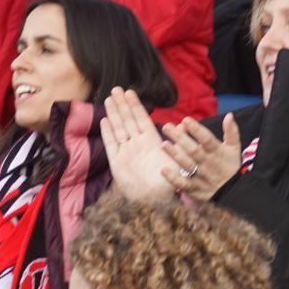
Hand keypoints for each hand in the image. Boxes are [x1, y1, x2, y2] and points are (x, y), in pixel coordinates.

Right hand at [99, 88, 177, 203]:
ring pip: (119, 128)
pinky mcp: (117, 163)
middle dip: (122, 104)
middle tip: (116, 88)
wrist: (156, 199)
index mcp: (151, 141)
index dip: (135, 105)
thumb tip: (183, 125)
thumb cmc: (169, 181)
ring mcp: (126, 152)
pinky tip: (104, 121)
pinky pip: (111, 145)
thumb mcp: (179, 159)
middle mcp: (137, 144)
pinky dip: (107, 133)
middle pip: (128, 120)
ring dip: (114, 114)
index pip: (141, 119)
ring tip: (109, 99)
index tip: (130, 92)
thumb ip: (179, 142)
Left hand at [160, 114, 241, 200]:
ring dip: (175, 155)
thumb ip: (231, 132)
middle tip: (166, 126)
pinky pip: (183, 184)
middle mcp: (208, 163)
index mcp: (218, 152)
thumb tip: (229, 115)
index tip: (185, 120)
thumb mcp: (234, 148)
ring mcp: (201, 176)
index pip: (207, 139)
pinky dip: (173, 178)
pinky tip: (163, 170)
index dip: (196, 130)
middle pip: (193, 150)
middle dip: (180, 138)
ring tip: (163, 144)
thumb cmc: (230, 166)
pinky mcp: (195, 188)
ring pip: (187, 165)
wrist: (234, 192)